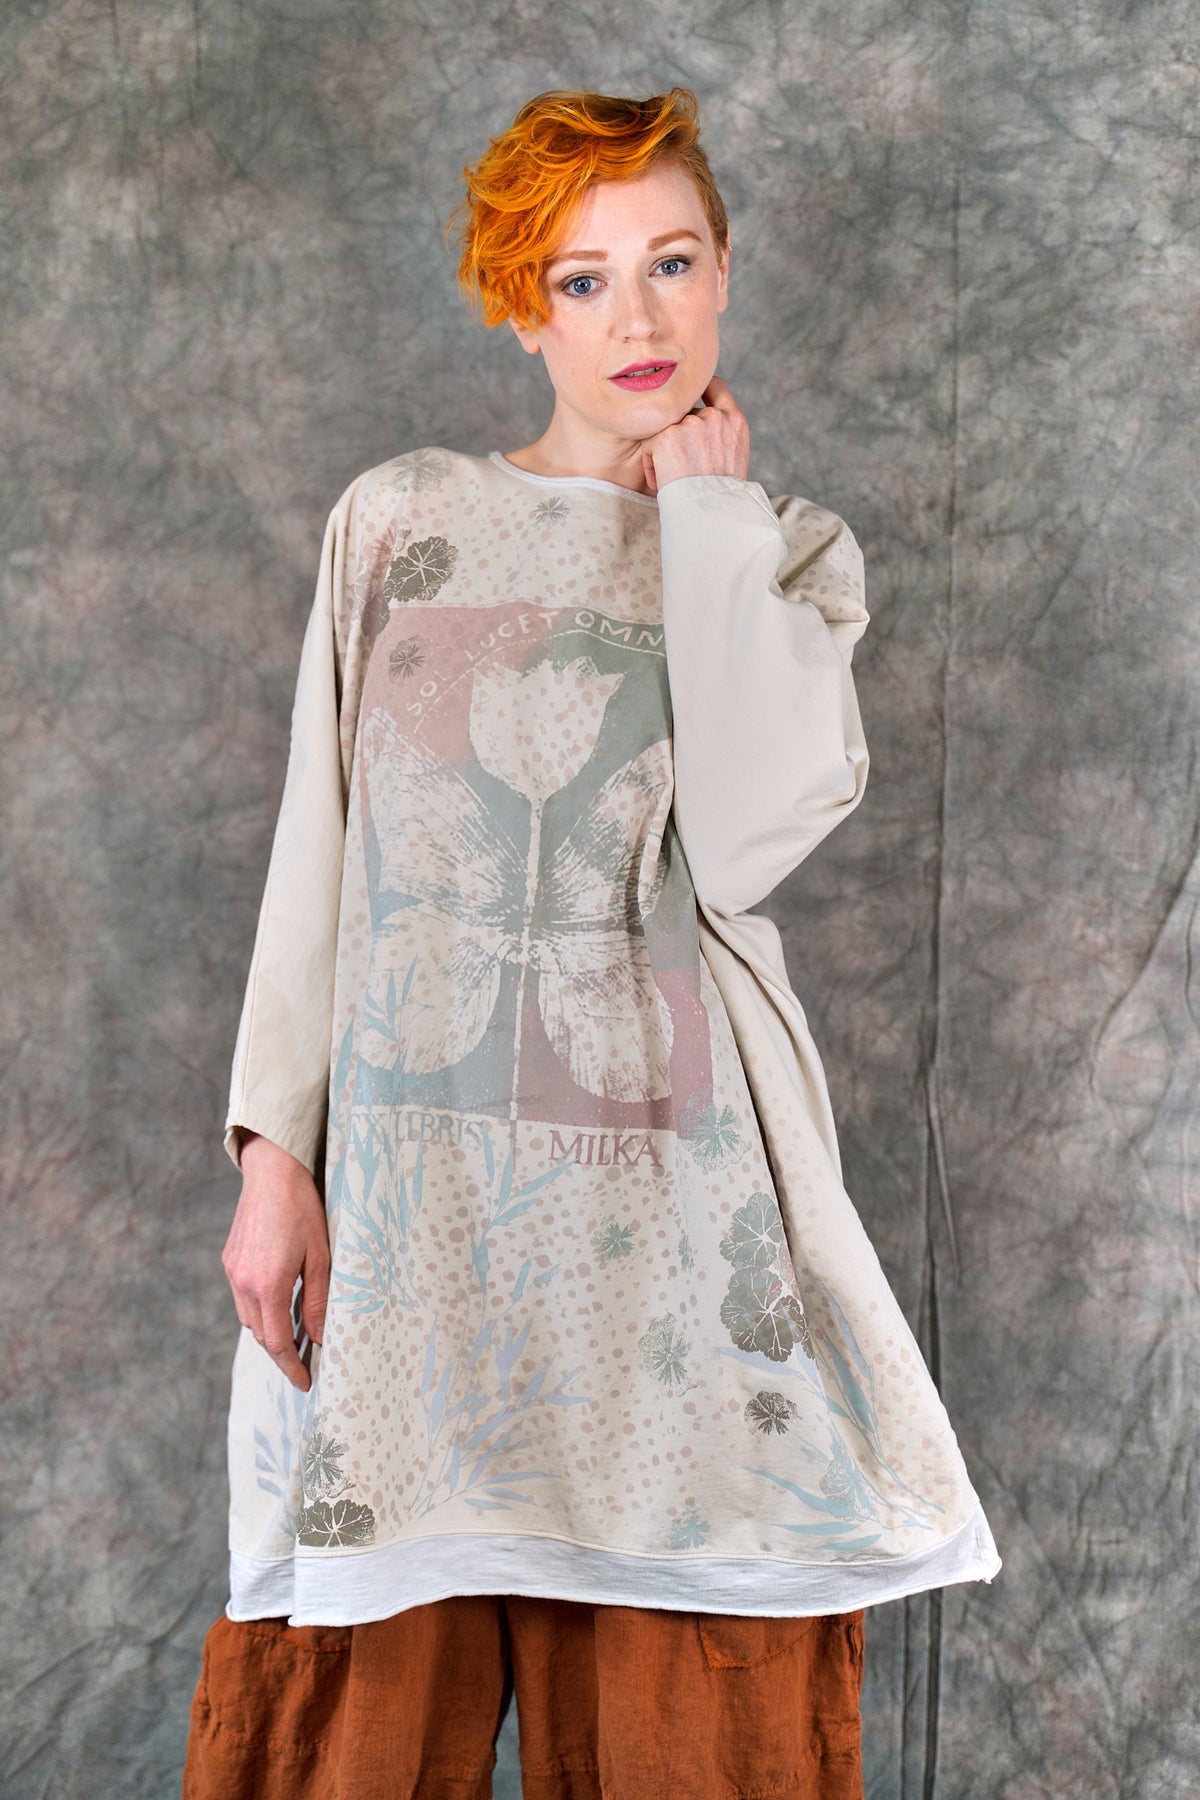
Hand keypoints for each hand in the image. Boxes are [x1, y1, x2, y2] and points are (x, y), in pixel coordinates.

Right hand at [221, 1133, 330, 1391]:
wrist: (272, 1171)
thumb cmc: (303, 1210)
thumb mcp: (321, 1256)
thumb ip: (318, 1300)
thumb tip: (317, 1338)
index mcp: (268, 1285)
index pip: (276, 1343)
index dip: (291, 1367)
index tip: (305, 1383)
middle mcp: (244, 1283)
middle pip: (260, 1335)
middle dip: (280, 1353)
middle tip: (304, 1363)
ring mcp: (232, 1271)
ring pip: (248, 1318)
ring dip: (268, 1331)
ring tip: (293, 1335)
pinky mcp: (229, 1260)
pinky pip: (241, 1298)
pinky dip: (258, 1309)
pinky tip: (277, 1303)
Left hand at [639, 374, 749, 494]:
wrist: (712, 514)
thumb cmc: (722, 495)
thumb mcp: (735, 456)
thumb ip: (722, 433)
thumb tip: (705, 419)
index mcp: (735, 420)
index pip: (715, 386)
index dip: (699, 389)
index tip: (689, 397)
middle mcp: (714, 416)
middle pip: (685, 412)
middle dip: (678, 436)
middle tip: (681, 468)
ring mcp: (690, 424)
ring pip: (666, 430)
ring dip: (664, 453)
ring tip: (673, 479)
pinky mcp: (667, 435)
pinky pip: (649, 445)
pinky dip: (651, 465)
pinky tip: (662, 482)